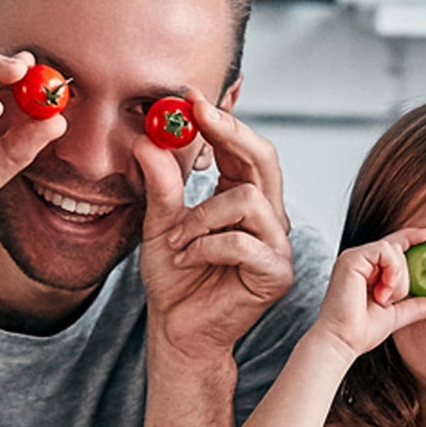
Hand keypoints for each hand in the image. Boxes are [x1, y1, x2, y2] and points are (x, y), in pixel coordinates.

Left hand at [136, 95, 294, 355]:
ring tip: (177, 240)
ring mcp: (277, 246)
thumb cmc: (175, 279)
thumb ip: (161, 185)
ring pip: (248, 201)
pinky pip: (242, 242)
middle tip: (195, 117)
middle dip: (230, 133)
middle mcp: (269, 218)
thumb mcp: (160, 223)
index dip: (223, 120)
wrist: (178, 330)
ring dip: (202, 216)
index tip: (191, 96)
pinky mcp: (276, 274)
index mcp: (245, 198)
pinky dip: (206, 246)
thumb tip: (148, 139)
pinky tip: (187, 259)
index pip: (244, 149)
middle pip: (264, 159)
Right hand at [311, 227, 425, 359]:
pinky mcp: (351, 258)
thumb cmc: (361, 331)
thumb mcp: (396, 315)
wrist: (343, 341)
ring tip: (383, 298)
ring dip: (397, 278)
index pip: (392, 245)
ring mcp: (354, 257)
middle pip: (398, 250)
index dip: (411, 237)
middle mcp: (359, 260)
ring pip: (393, 250)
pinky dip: (391, 270)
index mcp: (367, 269)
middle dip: (402, 279)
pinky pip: (385, 250)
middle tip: (387, 300)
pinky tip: (382, 290)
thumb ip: (415, 307)